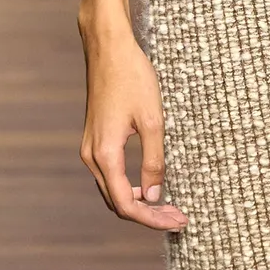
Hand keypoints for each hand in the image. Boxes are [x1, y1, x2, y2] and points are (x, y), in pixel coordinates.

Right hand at [80, 20, 185, 232]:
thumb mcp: (152, 121)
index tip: (178, 221)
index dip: (153, 219)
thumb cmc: (132, 78)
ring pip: (112, 191)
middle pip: (117, 203)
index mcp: (106, 154)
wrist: (108, 48)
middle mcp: (92, 156)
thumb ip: (153, 162)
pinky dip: (128, 188)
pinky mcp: (94, 139)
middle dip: (148, 215)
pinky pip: (109, 176)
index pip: (127, 205)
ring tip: (168, 207)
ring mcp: (90, 148)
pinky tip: (148, 187)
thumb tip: (152, 197)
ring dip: (139, 203)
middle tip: (179, 218)